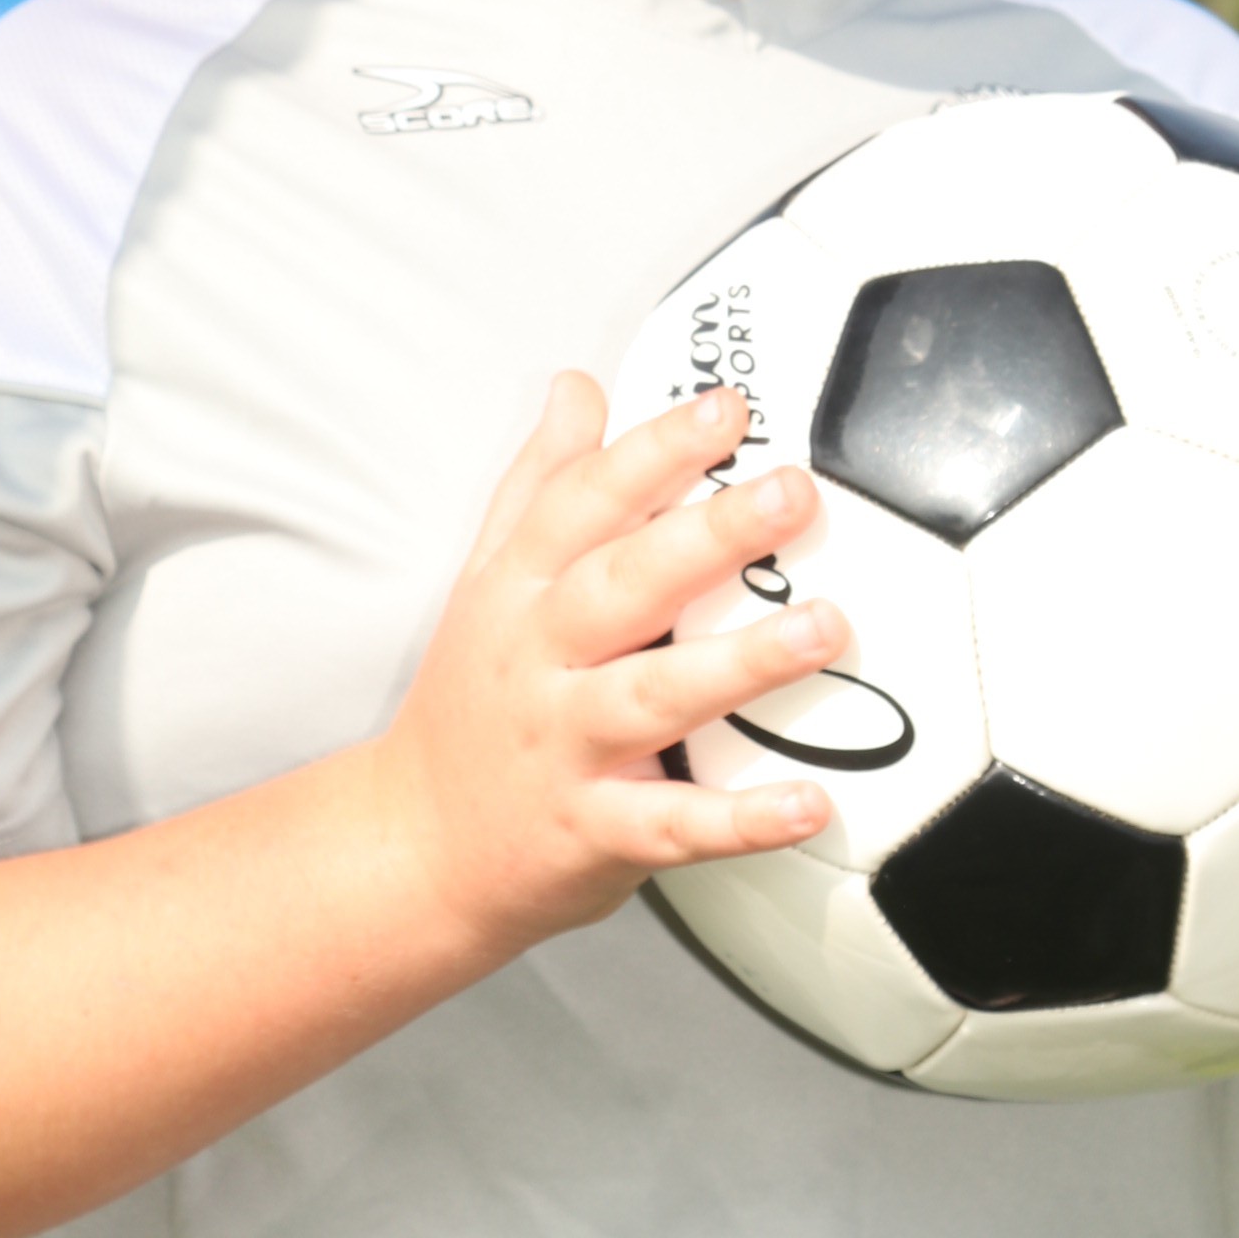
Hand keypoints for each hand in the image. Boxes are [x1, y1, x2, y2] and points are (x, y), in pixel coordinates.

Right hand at [370, 375, 836, 975]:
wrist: (413, 850)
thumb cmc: (469, 707)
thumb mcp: (486, 584)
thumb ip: (540, 484)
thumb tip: (579, 387)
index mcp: (520, 592)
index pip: (584, 504)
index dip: (653, 451)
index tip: (725, 409)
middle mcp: (540, 661)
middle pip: (624, 586)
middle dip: (709, 537)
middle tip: (791, 494)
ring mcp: (566, 748)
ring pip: (655, 697)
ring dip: (742, 664)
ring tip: (824, 627)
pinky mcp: (594, 833)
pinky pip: (673, 825)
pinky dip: (741, 821)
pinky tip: (809, 802)